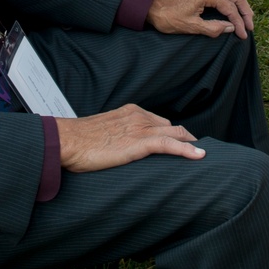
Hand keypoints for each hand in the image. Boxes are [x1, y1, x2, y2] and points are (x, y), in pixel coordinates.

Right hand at [56, 103, 204, 171]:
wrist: (65, 141)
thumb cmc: (78, 141)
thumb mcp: (102, 133)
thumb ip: (116, 136)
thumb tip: (119, 149)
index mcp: (129, 112)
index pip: (159, 122)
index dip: (172, 133)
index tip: (181, 144)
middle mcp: (138, 116)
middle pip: (171, 126)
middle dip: (186, 138)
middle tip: (196, 152)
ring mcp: (140, 128)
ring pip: (176, 133)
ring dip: (191, 144)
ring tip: (202, 155)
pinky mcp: (139, 142)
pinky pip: (169, 144)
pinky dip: (187, 149)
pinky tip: (199, 156)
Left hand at [146, 0, 253, 38]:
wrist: (151, 7)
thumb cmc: (168, 18)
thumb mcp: (191, 27)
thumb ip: (213, 28)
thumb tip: (230, 28)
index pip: (229, 8)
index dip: (239, 22)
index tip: (243, 35)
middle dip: (245, 11)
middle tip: (250, 26)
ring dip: (240, 3)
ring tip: (246, 16)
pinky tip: (233, 6)